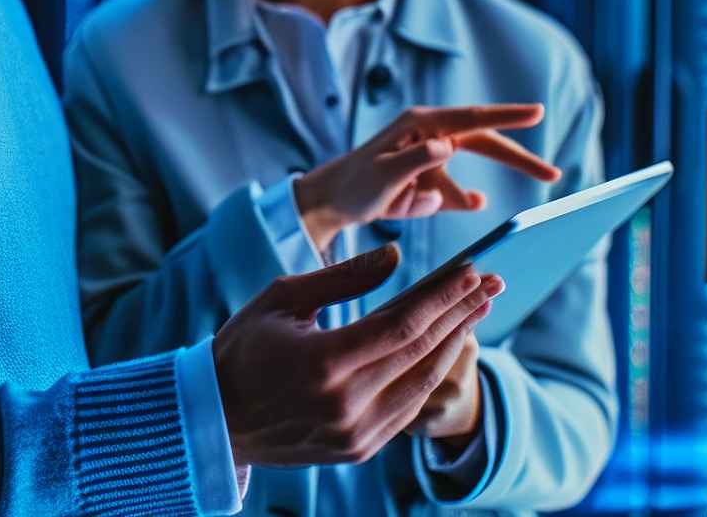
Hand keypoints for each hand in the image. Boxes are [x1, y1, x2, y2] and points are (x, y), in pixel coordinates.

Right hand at [214, 243, 502, 468]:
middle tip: (492, 283)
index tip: (473, 270)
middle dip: (461, 313)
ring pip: (423, 382)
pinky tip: (447, 345)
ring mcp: (354, 434)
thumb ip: (341, 277)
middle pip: (421, 351)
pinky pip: (408, 408)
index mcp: (322, 363)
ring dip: (456, 342)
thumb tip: (395, 256)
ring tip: (478, 310)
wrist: (214, 420)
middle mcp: (344, 405)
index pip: (402, 324)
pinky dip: (431, 374)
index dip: (442, 296)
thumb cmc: (243, 349)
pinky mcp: (358, 450)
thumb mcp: (282, 299)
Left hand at [294, 104, 556, 253]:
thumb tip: (450, 145)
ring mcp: (432, 160)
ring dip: (441, 199)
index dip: (507, 116)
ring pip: (460, 183)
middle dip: (517, 160)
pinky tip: (413, 204)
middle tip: (553, 174)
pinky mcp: (430, 184)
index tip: (538, 111)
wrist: (330, 204)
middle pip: (485, 144)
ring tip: (400, 200)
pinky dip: (438, 205)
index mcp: (421, 124)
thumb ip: (417, 159)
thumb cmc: (353, 183)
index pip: (473, 118)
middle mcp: (431, 136)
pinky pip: (449, 198)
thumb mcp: (383, 173)